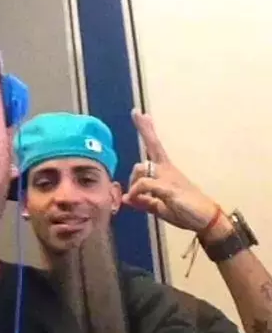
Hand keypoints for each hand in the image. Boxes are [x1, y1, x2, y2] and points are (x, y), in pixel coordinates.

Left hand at [122, 109, 220, 233]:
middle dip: (144, 129)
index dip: (148, 131)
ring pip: (141, 168)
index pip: (154, 146)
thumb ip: (142, 201)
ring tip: (136, 198)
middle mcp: (166, 169)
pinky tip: (134, 199)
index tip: (142, 115)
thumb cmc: (185, 211)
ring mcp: (168, 177)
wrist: (207, 220)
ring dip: (133, 182)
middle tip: (136, 112)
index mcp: (165, 170)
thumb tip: (126, 198)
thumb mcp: (158, 207)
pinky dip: (136, 191)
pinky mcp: (168, 188)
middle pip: (153, 144)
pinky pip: (144, 184)